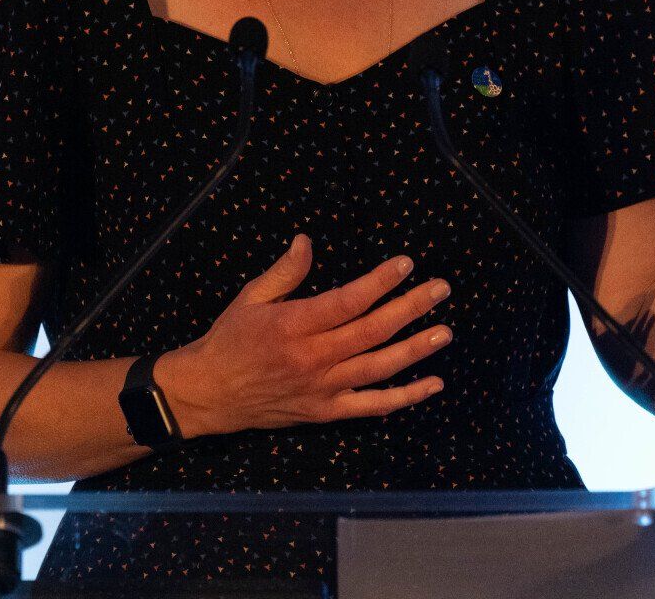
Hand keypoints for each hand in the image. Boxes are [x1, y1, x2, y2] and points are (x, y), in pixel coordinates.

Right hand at [158, 235, 450, 436]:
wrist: (210, 393)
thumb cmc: (230, 339)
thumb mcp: (250, 297)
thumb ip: (284, 272)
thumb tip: (307, 241)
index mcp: (293, 325)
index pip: (347, 301)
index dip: (380, 282)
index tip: (406, 264)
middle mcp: (312, 358)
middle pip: (372, 331)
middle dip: (410, 308)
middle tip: (440, 289)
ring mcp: (322, 388)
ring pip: (379, 367)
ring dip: (415, 349)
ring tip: (444, 331)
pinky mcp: (326, 412)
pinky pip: (372, 406)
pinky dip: (404, 397)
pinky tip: (432, 384)